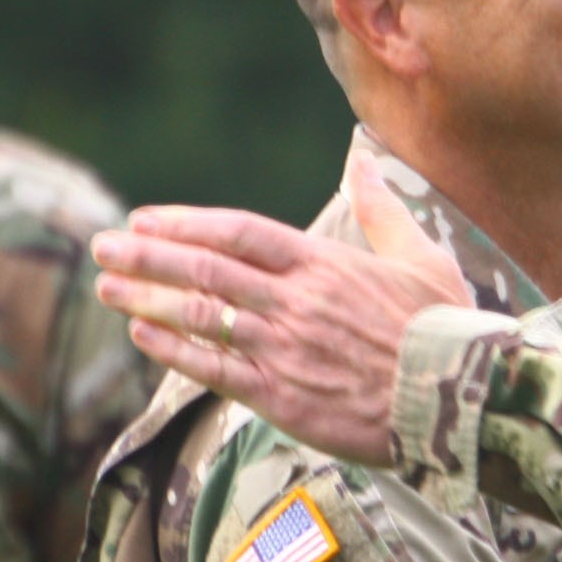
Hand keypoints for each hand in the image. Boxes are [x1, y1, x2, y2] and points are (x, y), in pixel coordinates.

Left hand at [93, 152, 474, 465]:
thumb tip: (365, 162)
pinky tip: (143, 335)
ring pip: (200, 316)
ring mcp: (284, 348)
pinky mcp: (281, 395)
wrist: (458, 398)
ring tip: (107, 289)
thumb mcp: (422, 258)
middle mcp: (296, 301)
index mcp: (325, 265)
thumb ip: (383, 211)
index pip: (238, 232)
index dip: (185, 223)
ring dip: (146, 299)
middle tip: (103, 247)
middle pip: (205, 270)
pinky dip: (172, 349)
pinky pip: (213, 368)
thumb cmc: (446, 327)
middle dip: (146, 256)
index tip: (145, 219)